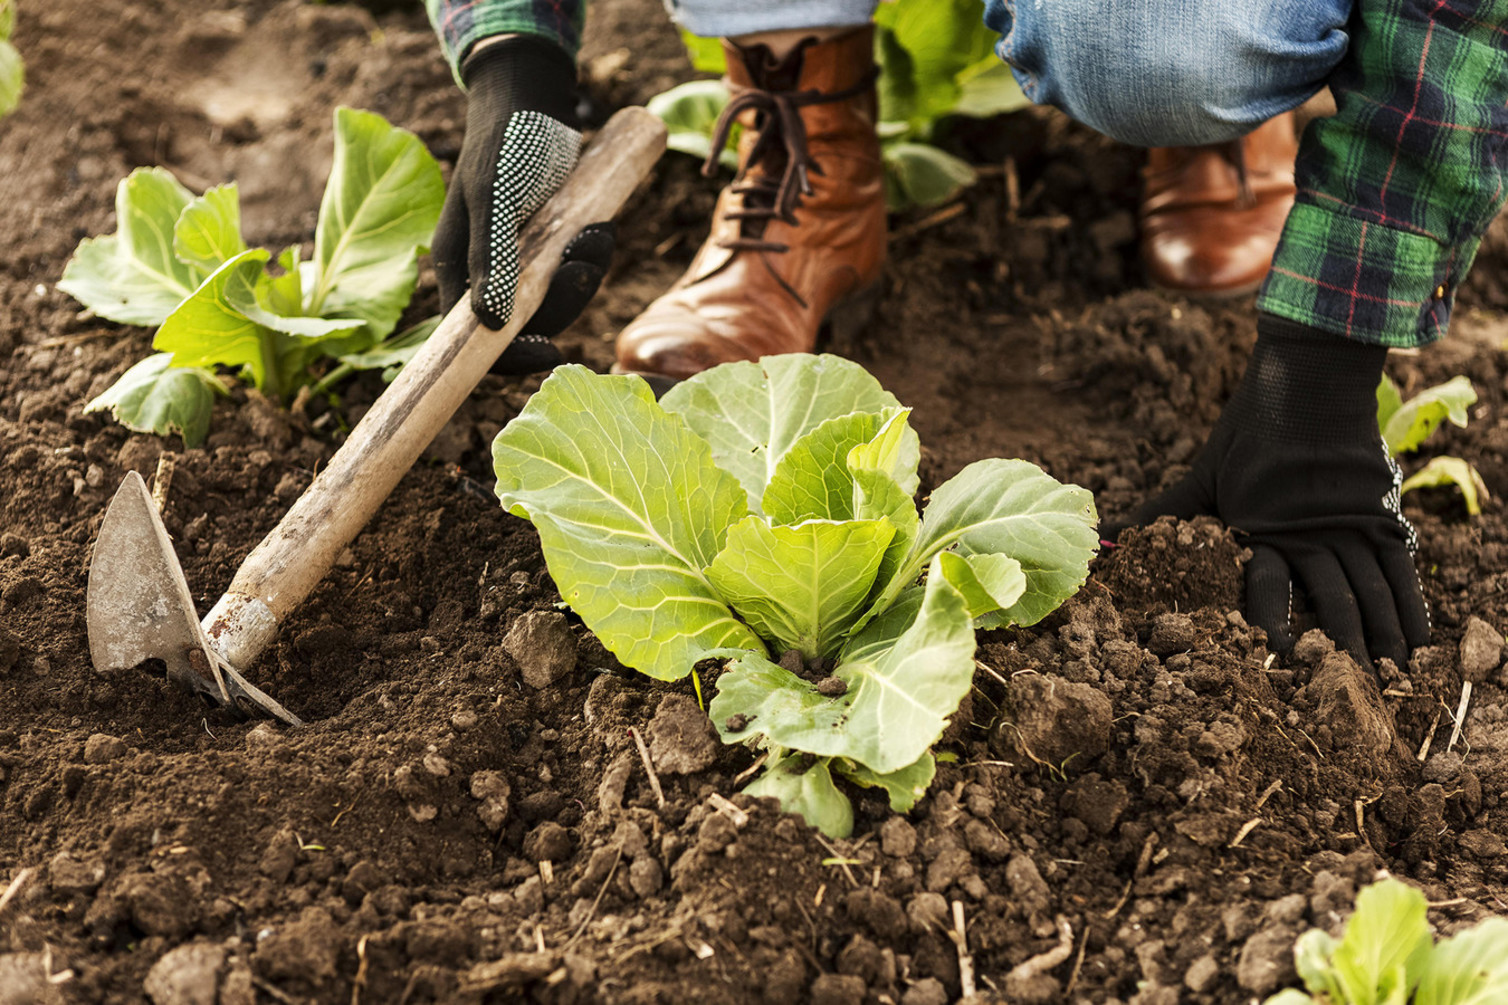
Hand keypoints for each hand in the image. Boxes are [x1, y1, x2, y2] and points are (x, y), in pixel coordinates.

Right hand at [432, 35, 613, 373]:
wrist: (532, 102)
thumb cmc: (504, 144)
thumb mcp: (493, 197)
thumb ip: (490, 257)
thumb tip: (490, 323)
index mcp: (457, 268)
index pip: (472, 337)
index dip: (508, 357)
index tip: (550, 352)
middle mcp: (486, 272)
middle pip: (525, 324)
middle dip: (563, 303)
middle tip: (582, 267)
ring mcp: (520, 261)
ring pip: (557, 299)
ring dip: (584, 276)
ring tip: (596, 236)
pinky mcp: (550, 246)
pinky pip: (574, 271)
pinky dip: (593, 256)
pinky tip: (601, 228)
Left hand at [1107, 314, 1429, 667]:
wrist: (1310, 378)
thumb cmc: (1250, 428)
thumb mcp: (1202, 474)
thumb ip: (1159, 512)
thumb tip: (1105, 539)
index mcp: (1263, 527)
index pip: (1268, 583)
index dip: (1272, 619)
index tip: (1273, 654)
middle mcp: (1310, 531)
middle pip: (1330, 596)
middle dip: (1338, 645)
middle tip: (1345, 688)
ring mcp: (1350, 522)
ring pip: (1371, 587)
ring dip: (1381, 634)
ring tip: (1386, 676)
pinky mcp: (1381, 512)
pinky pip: (1402, 564)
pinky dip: (1412, 602)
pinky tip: (1419, 639)